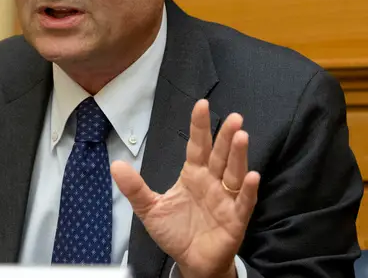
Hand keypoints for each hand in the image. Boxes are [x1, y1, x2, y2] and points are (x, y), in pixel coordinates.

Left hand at [111, 99, 259, 277]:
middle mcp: (212, 182)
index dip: (199, 127)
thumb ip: (135, 188)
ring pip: (233, 173)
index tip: (201, 105)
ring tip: (241, 135)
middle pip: (220, 155)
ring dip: (238, 155)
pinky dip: (247, 190)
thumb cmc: (176, 232)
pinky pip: (243, 202)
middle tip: (233, 117)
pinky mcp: (235, 219)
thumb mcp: (150, 209)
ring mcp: (226, 199)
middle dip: (225, 136)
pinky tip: (251, 176)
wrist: (191, 262)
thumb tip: (115, 166)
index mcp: (194, 175)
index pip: (197, 146)